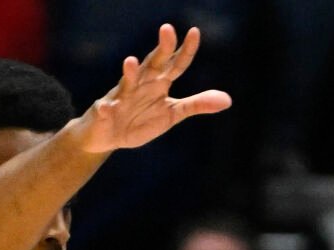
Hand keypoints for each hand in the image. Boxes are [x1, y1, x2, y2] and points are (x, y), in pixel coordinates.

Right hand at [74, 25, 230, 154]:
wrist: (109, 137)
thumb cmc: (141, 121)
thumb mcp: (173, 114)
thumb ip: (196, 104)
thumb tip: (228, 100)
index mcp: (158, 84)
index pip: (175, 64)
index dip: (185, 50)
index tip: (194, 31)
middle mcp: (141, 84)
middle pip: (152, 64)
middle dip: (160, 49)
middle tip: (168, 29)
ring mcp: (122, 96)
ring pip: (126, 82)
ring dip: (129, 72)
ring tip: (130, 61)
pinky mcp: (105, 111)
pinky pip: (106, 109)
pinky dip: (107, 108)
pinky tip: (107, 107)